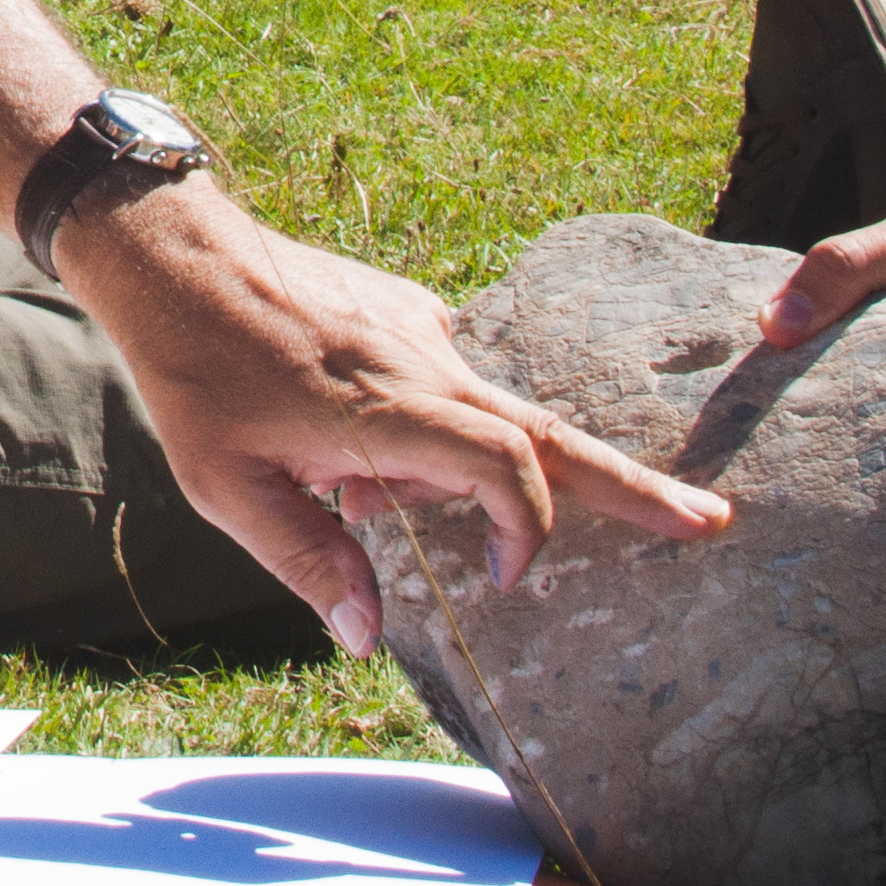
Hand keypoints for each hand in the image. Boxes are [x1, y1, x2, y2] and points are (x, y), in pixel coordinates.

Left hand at [56, 188, 732, 656]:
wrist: (173, 250)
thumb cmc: (192, 371)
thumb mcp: (226, 487)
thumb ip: (305, 559)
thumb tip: (366, 635)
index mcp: (391, 411)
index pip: (509, 470)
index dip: (527, 531)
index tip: (507, 581)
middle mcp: (425, 363)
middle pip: (550, 434)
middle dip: (634, 485)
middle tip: (713, 521)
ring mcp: (421, 328)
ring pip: (497, 410)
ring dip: (505, 465)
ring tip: (401, 498)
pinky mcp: (405, 310)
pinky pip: (452, 379)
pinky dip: (444, 426)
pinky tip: (358, 449)